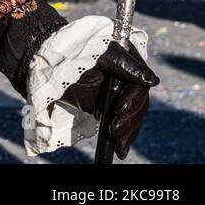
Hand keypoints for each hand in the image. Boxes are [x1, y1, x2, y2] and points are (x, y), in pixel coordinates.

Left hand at [59, 41, 158, 159]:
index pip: (138, 84)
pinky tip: (121, 149)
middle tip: (114, 130)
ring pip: (134, 116)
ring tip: (118, 144)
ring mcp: (123, 94)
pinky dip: (124, 137)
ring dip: (127, 132)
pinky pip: (126, 123)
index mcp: (129, 62)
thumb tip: (151, 80)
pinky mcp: (114, 107)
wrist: (53, 68)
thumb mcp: (97, 58)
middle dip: (127, 119)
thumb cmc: (74, 55)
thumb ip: (124, 65)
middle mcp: (130, 78)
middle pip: (139, 103)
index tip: (118, 110)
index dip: (131, 99)